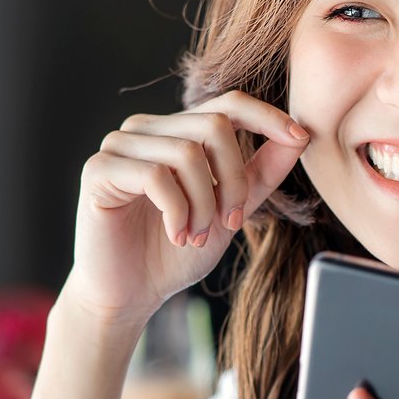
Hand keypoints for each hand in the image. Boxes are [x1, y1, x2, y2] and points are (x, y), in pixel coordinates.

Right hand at [61, 90, 309, 327]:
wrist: (129, 295)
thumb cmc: (173, 254)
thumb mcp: (229, 211)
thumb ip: (259, 174)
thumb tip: (300, 135)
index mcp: (175, 132)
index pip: (227, 103)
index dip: (266, 115)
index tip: (299, 137)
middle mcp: (146, 129)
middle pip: (214, 126)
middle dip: (234, 180)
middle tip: (230, 222)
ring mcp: (119, 146)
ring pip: (187, 153)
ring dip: (204, 205)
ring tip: (196, 236)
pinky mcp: (98, 170)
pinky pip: (155, 176)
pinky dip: (177, 212)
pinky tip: (176, 235)